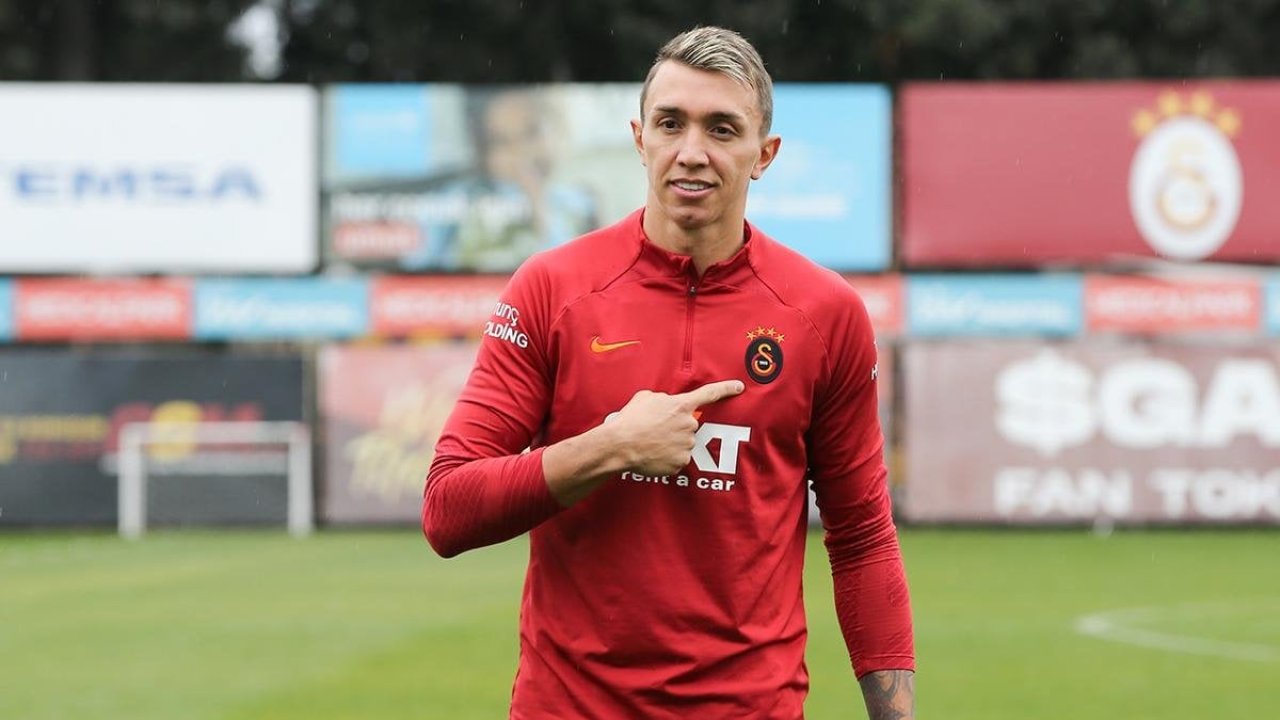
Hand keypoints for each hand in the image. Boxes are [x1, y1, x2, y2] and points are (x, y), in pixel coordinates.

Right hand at [607, 380, 743, 476]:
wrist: (620, 445)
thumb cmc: (630, 420)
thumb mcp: (645, 398)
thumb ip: (664, 399)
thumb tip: (667, 405)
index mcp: (681, 406)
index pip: (709, 394)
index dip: (726, 389)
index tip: (740, 387)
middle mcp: (688, 425)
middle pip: (689, 425)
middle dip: (677, 427)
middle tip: (656, 429)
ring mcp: (686, 445)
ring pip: (684, 443)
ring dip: (671, 442)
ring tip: (651, 442)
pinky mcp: (681, 462)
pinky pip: (678, 459)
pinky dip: (667, 458)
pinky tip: (653, 454)